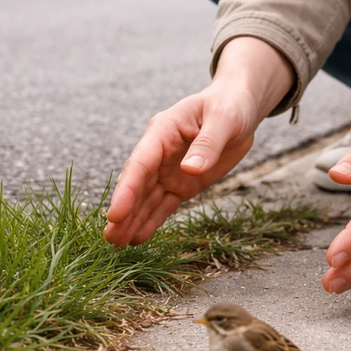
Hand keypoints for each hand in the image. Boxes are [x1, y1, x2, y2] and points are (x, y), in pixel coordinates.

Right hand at [104, 37, 293, 246]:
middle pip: (137, 184)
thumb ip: (207, 144)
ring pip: (146, 198)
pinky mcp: (182, 182)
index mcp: (164, 131)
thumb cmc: (230, 105)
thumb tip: (189, 170)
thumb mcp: (224, 119)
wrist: (240, 107)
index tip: (116, 213)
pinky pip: (164, 204)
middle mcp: (159, 152)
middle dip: (124, 210)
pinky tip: (138, 238)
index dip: (127, 189)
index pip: (140, 163)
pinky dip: (152, 220)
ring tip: (117, 244)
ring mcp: (169, 169)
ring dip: (133, 220)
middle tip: (110, 237)